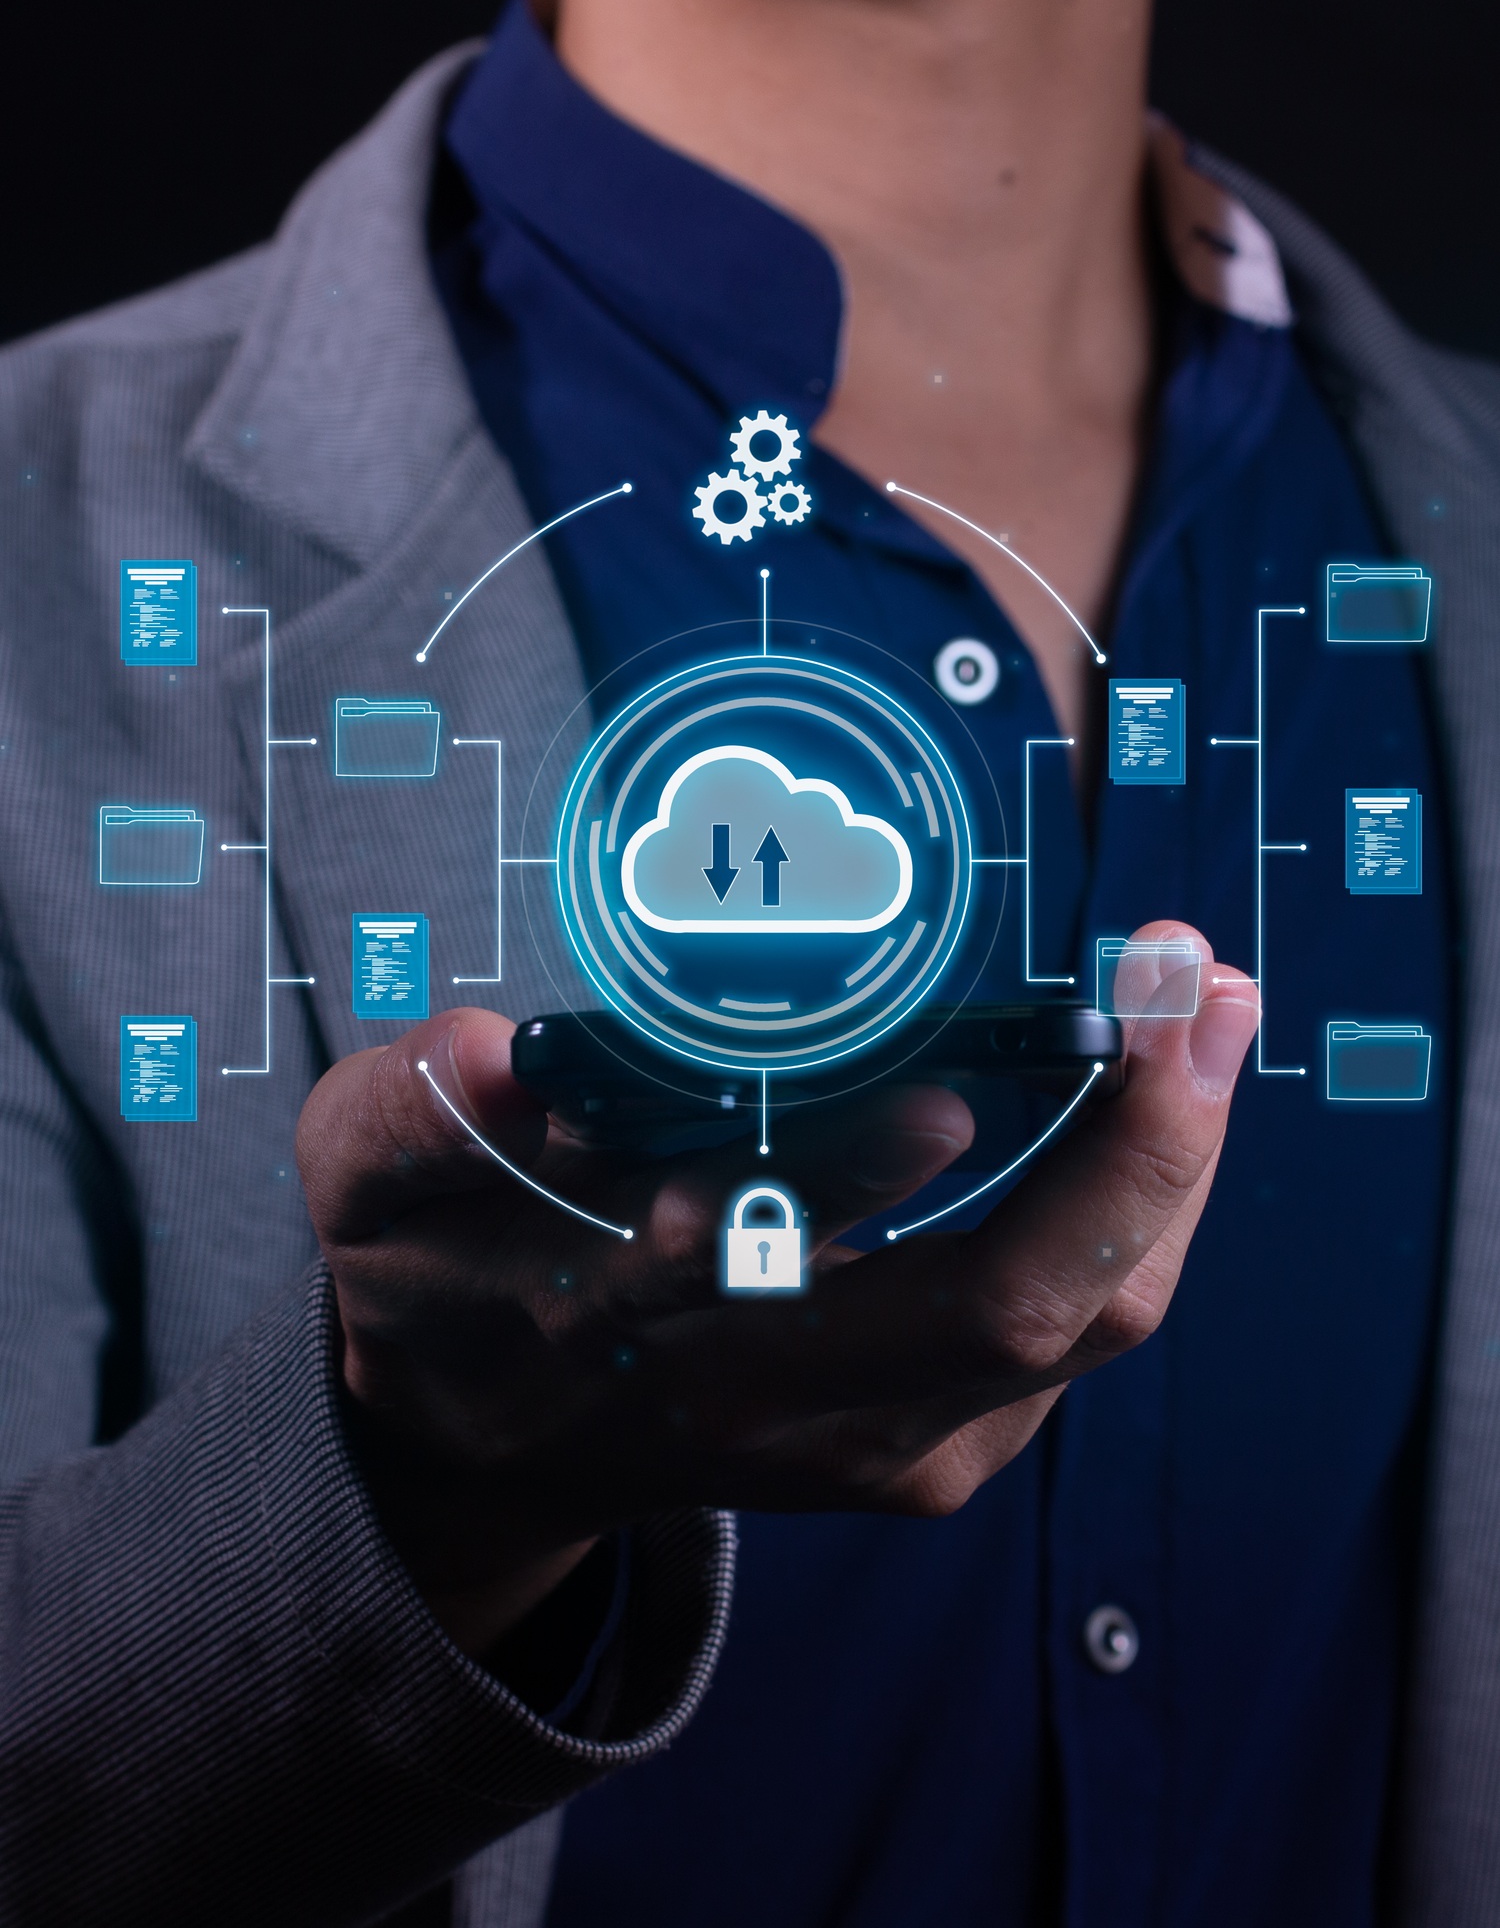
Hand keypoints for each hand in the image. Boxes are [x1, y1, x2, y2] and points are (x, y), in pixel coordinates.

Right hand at [297, 921, 1257, 1654]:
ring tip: (1203, 1008)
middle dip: (1129, 1147)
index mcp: (623, 1328)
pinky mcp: (939, 1447)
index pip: (755, 1256)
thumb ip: (403, 1114)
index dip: (859, 1167)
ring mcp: (880, 1445)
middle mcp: (777, 1406)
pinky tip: (1154, 1088)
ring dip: (1168, 1164)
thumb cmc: (444, 1278)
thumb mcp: (363, 1187)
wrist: (500, 1444)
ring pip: (1081, 1322)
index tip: (955, 1075)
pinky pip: (1085, 1324)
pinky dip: (1140, 1201)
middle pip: (1003, 1310)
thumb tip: (498, 1052)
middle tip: (1192, 983)